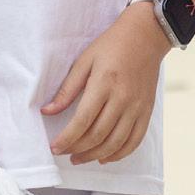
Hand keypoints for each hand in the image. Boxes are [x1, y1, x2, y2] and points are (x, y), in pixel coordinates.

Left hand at [43, 4, 168, 164]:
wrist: (145, 36)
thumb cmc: (111, 45)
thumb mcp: (84, 60)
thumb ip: (67, 89)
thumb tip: (47, 111)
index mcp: (104, 84)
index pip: (83, 120)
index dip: (67, 138)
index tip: (54, 147)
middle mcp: (122, 99)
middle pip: (98, 135)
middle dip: (77, 149)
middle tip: (63, 153)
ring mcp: (137, 107)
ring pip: (116, 143)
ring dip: (95, 155)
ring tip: (79, 158)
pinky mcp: (147, 111)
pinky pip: (134, 141)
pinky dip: (119, 154)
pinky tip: (104, 157)